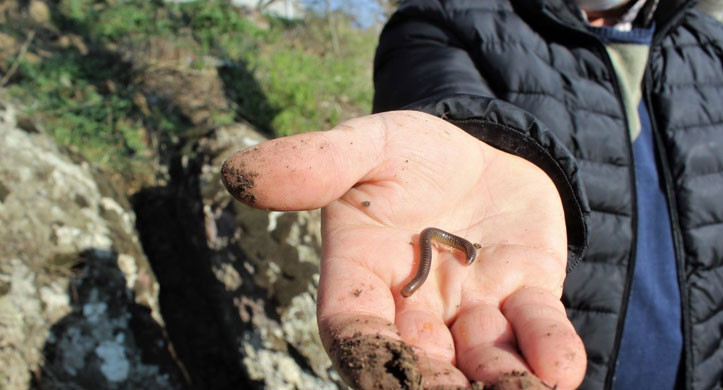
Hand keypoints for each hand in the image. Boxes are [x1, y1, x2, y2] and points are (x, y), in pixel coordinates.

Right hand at [221, 111, 586, 388]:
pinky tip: (560, 370)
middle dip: (436, 388)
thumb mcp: (364, 146)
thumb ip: (314, 164)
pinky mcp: (526, 295)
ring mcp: (472, 307)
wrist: (479, 143)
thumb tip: (237, 173)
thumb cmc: (408, 152)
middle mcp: (414, 307)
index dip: (368, 357)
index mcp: (362, 278)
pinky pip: (536, 329)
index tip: (384, 376)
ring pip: (481, 361)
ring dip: (500, 385)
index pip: (354, 329)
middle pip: (418, 364)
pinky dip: (547, 351)